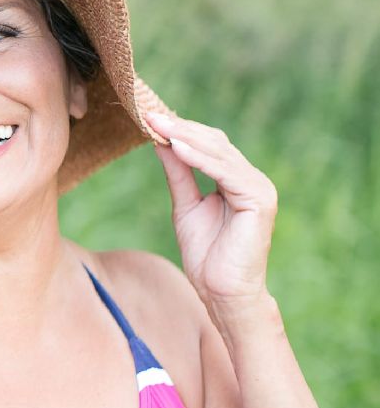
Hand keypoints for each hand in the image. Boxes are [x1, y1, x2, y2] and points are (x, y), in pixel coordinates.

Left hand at [145, 112, 277, 320]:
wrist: (223, 293)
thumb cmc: (207, 256)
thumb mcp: (185, 206)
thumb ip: (179, 174)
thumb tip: (161, 142)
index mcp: (237, 180)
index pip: (208, 144)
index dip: (179, 130)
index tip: (149, 117)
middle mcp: (251, 179)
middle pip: (214, 142)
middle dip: (179, 127)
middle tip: (149, 114)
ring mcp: (259, 188)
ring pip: (219, 153)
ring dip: (186, 137)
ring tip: (158, 125)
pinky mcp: (259, 199)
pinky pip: (225, 172)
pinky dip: (199, 158)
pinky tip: (176, 147)